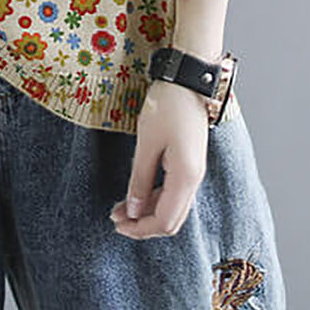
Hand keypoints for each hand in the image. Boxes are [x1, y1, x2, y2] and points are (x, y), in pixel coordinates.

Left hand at [110, 80, 209, 238]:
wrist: (188, 81)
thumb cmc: (167, 106)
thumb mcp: (147, 143)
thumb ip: (140, 179)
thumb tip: (132, 210)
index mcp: (186, 177)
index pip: (165, 220)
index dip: (140, 228)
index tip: (117, 225)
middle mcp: (194, 179)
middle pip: (171, 219)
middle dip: (142, 224)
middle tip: (115, 219)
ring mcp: (193, 171)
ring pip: (172, 206)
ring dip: (146, 211)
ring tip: (119, 208)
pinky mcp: (188, 162)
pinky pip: (172, 191)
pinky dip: (154, 197)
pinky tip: (136, 193)